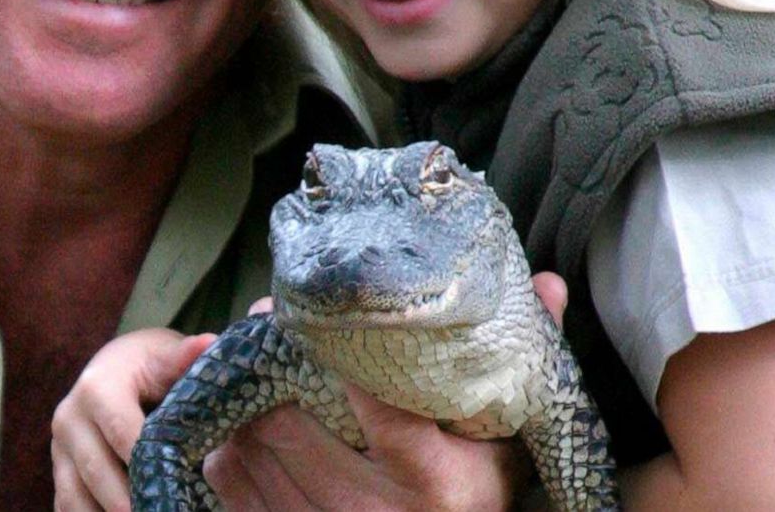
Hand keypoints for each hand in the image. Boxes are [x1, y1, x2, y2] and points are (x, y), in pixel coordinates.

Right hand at [52, 328, 216, 510]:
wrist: (117, 369)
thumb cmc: (150, 366)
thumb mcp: (167, 358)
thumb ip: (185, 357)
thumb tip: (209, 342)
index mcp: (96, 389)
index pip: (122, 433)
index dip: (148, 464)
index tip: (174, 490)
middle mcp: (68, 418)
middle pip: (97, 471)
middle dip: (127, 503)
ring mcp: (59, 448)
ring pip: (76, 495)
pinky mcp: (59, 470)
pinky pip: (67, 505)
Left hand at [204, 273, 568, 510]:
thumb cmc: (475, 491)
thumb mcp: (502, 437)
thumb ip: (515, 363)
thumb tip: (548, 283)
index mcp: (435, 481)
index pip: (376, 407)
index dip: (336, 355)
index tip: (319, 318)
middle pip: (290, 425)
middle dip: (270, 366)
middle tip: (265, 321)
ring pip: (251, 449)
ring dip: (244, 400)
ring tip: (254, 360)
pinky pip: (229, 481)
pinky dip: (225, 441)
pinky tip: (241, 413)